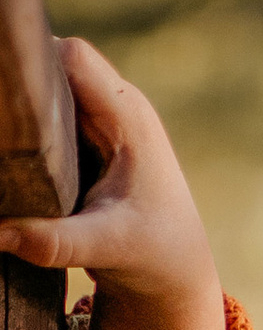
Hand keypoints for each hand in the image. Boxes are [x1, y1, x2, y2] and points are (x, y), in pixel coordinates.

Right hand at [0, 38, 226, 329]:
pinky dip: (27, 123)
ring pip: (50, 87)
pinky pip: (51, 113)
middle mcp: (116, 108)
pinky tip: (8, 144)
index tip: (0, 87)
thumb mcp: (105, 247)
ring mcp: (102, 121)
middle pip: (55, 62)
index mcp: (128, 117)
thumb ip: (51, 240)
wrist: (177, 273)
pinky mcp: (89, 140)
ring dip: (21, 103)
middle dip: (20, 81)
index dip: (33, 57)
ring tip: (1, 130)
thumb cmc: (154, 256)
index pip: (73, 56)